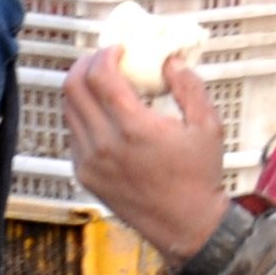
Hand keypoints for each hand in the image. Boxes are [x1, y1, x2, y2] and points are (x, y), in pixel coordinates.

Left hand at [62, 46, 225, 256]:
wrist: (186, 225)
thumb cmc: (198, 176)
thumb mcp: (207, 126)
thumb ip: (189, 86)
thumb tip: (169, 60)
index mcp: (134, 129)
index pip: (99, 76)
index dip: (105, 54)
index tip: (119, 49)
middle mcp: (105, 144)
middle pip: (73, 87)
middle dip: (86, 64)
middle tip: (103, 59)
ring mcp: (90, 161)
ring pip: (68, 108)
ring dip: (82, 88)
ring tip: (104, 84)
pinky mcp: (84, 174)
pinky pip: (73, 133)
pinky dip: (83, 115)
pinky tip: (105, 114)